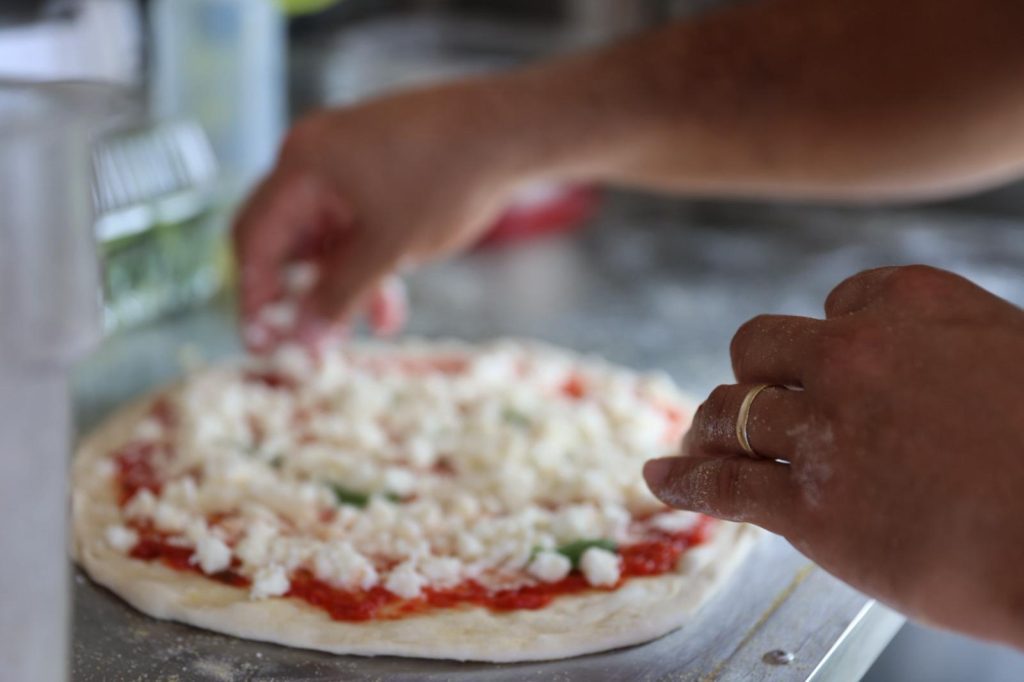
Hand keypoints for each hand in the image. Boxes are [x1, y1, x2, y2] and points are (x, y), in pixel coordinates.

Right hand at [233, 82, 526, 348]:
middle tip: (307, 341)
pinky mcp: (378, 169)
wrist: (512, 131)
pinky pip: (355, 225)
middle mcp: (315, 157)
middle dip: (297, 295)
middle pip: (284, 239)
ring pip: (326, 239)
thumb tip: (302, 338)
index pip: (253, 238)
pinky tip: (390, 305)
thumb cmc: (446, 180)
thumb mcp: (388, 250)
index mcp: (302, 165)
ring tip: (359, 331)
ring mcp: (348, 161)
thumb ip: (340, 296)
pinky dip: (365, 264)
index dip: (253, 295)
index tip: (262, 341)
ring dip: (339, 286)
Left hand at [644, 265, 1023, 646]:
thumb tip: (929, 375)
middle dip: (757, 373)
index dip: (828, 336)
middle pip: (761, 347)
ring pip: (731, 410)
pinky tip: (662, 476)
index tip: (825, 361)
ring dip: (712, 424)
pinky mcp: (808, 506)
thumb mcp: (1017, 361)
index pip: (840, 302)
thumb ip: (954, 355)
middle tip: (756, 400)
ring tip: (702, 436)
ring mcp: (824, 429)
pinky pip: (719, 480)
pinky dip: (682, 478)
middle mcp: (856, 355)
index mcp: (916, 305)